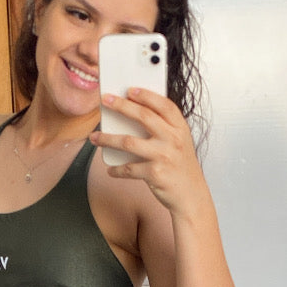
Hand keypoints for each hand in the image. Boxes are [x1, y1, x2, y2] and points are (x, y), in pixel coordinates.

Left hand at [91, 87, 206, 213]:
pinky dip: (116, 169)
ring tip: (95, 137)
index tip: (129, 89)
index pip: (164, 105)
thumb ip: (164, 128)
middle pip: (143, 117)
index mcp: (180, 128)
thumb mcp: (180, 143)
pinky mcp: (154, 173)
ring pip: (128, 142)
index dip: (146, 95)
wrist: (191, 196)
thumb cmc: (182, 168)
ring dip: (107, 139)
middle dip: (121, 106)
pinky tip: (110, 169)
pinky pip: (128, 168)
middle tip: (105, 101)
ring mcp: (163, 156)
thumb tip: (133, 115)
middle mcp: (173, 139)